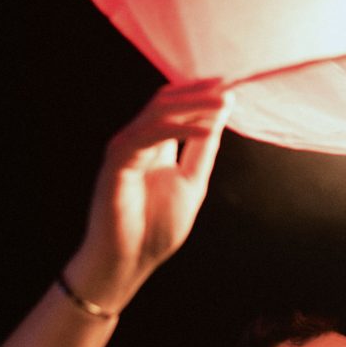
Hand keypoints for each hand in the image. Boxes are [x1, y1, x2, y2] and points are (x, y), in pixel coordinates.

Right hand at [66, 80, 231, 310]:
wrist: (128, 260)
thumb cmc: (154, 229)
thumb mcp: (191, 183)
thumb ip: (202, 150)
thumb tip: (220, 115)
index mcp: (153, 145)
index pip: (175, 106)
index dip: (200, 93)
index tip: (229, 86)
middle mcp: (137, 141)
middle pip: (166, 101)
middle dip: (198, 92)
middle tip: (228, 86)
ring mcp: (125, 149)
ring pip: (158, 112)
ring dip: (193, 104)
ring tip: (223, 102)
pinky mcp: (117, 161)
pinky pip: (149, 136)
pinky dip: (179, 129)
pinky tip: (206, 130)